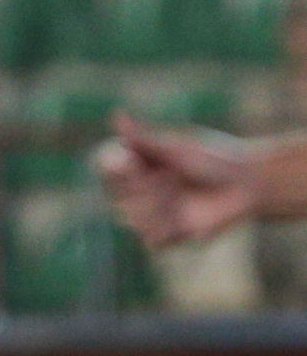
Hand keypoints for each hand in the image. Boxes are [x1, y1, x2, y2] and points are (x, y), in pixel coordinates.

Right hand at [96, 113, 255, 248]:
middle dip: (139, 187)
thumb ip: (143, 139)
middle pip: (117, 196)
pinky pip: (152, 239)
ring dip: (155, 207)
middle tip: (168, 178)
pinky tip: (184, 217)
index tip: (129, 161)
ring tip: (179, 197)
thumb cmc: (214, 159)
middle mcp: (141, 191)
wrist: (247, 184)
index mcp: (140, 166)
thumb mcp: (176, 147)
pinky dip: (167, 228)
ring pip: (132, 219)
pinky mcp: (168, 237)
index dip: (114, 168)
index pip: (108, 169)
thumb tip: (116, 116)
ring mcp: (153, 216)